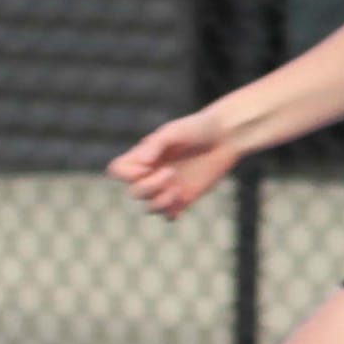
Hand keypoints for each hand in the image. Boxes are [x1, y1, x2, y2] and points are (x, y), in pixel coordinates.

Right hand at [106, 110, 242, 219]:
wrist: (226, 136)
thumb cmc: (197, 128)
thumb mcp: (174, 131)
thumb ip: (155, 145)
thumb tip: (142, 162)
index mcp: (143, 157)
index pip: (118, 171)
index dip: (128, 173)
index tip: (149, 165)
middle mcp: (152, 173)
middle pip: (134, 192)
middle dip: (150, 186)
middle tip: (172, 172)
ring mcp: (168, 187)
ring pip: (150, 208)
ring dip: (161, 202)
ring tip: (178, 189)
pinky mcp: (186, 197)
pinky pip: (170, 215)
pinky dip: (172, 212)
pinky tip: (183, 198)